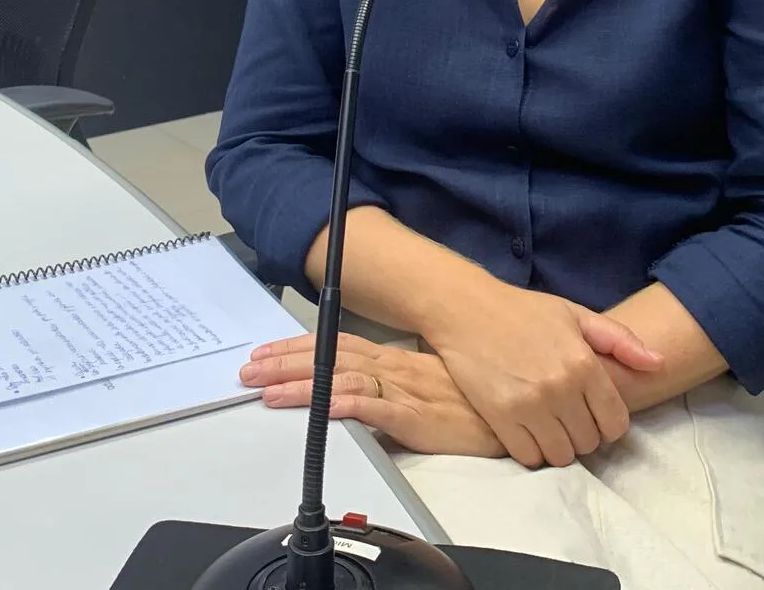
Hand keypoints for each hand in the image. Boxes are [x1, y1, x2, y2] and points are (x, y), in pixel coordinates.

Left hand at [239, 333, 504, 458]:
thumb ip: (396, 392)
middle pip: (330, 357)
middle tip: (246, 369)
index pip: (338, 346)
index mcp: (397, 360)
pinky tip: (319, 405)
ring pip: (341, 379)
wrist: (517, 414)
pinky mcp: (414, 416)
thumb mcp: (431, 390)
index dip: (299, 347)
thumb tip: (360, 401)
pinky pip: (372, 406)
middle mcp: (395, 368)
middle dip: (284, 361)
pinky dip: (341, 403)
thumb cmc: (479, 404)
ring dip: (300, 383)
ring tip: (264, 389)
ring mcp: (403, 390)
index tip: (266, 351)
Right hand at [423, 283, 664, 468]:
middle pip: (590, 442)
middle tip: (569, 420)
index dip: (609, 424)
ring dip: (559, 447)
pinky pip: (529, 457)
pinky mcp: (501, 417)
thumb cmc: (523, 311)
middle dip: (584, 435)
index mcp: (584, 363)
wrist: (467, 310)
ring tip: (550, 428)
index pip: (615, 422)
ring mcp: (530, 405)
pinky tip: (529, 432)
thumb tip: (659, 365)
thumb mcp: (575, 315)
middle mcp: (561, 387)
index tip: (595, 416)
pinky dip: (533, 451)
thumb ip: (620, 341)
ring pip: (561, 455)